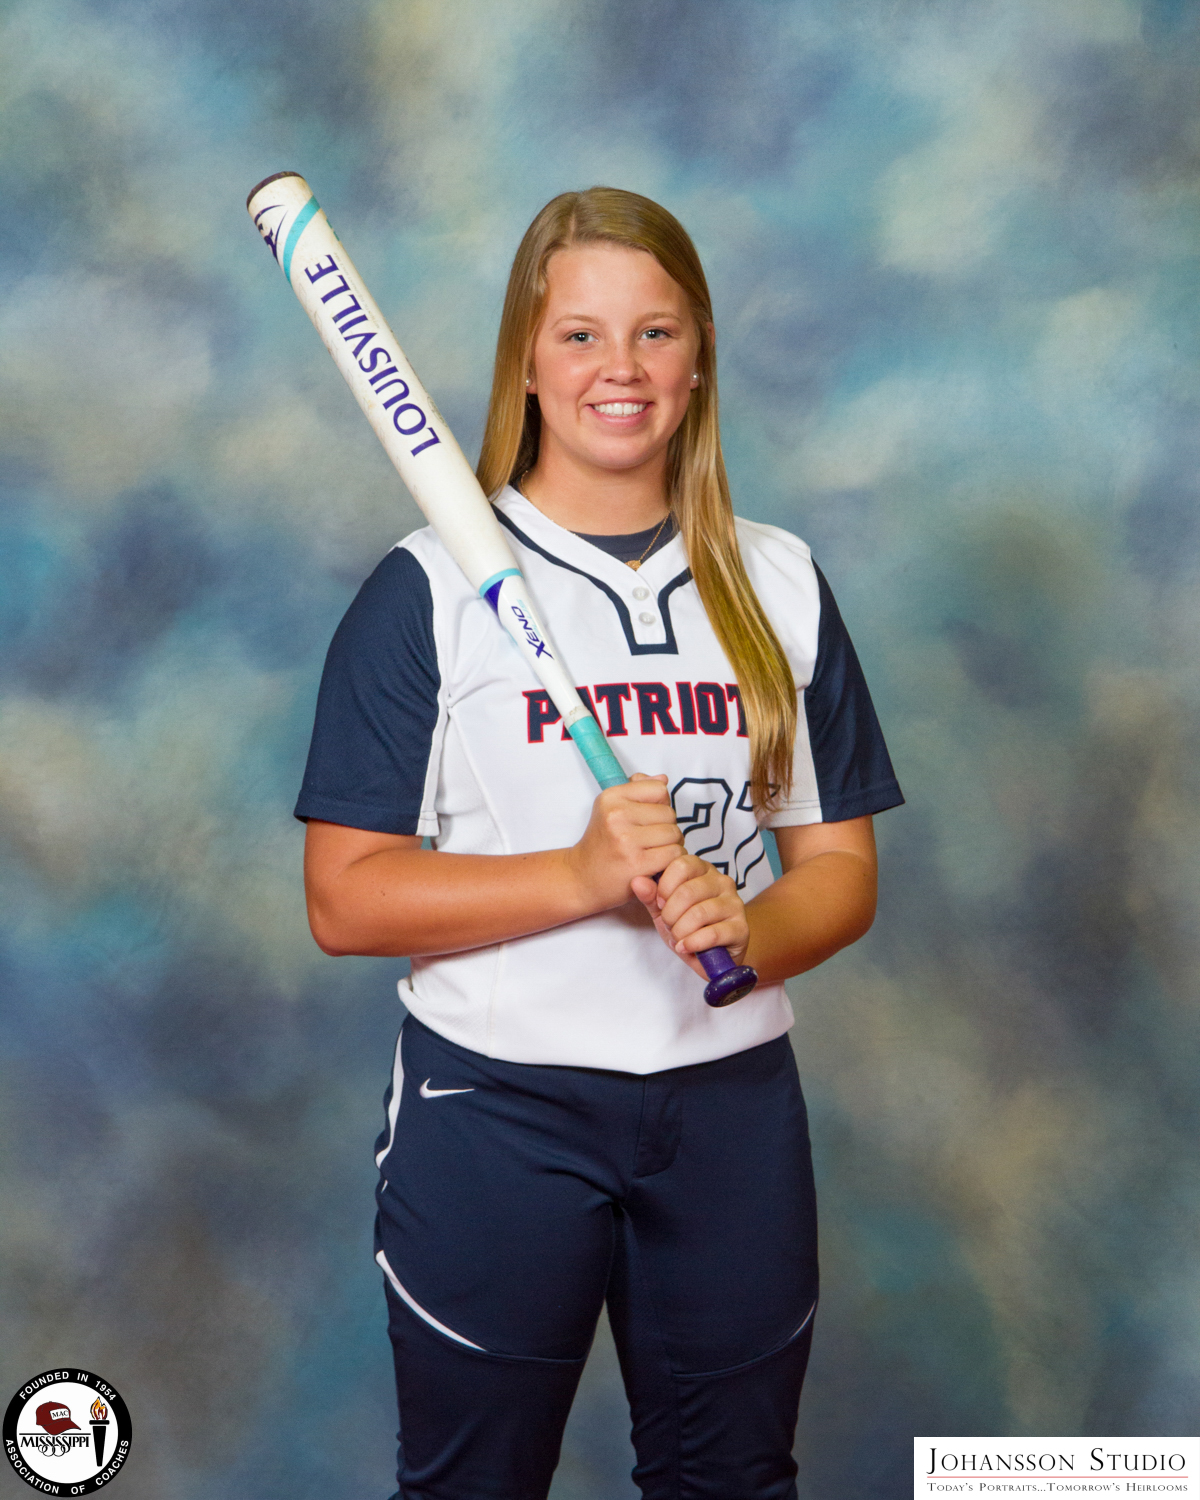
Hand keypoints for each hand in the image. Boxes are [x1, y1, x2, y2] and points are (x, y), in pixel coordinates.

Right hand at [564, 773, 685, 912]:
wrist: (582, 877)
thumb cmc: (602, 842)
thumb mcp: (610, 808)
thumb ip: (637, 789)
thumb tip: (663, 778)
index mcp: (611, 797)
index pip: (660, 789)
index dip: (660, 805)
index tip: (648, 819)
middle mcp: (616, 815)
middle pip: (670, 814)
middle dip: (667, 828)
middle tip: (651, 841)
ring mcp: (625, 840)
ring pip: (674, 835)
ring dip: (671, 846)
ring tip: (654, 852)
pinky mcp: (635, 864)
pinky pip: (673, 855)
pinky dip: (669, 862)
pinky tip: (655, 865)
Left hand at [632, 854, 749, 978]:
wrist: (712, 954)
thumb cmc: (687, 926)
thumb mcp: (663, 910)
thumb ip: (650, 895)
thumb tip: (636, 881)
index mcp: (702, 870)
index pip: (681, 864)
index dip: (664, 887)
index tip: (660, 904)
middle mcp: (722, 881)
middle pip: (688, 891)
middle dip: (670, 914)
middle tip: (669, 925)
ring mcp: (735, 903)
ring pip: (699, 913)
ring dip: (681, 931)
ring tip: (678, 938)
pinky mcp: (741, 928)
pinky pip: (712, 933)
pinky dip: (693, 943)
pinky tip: (686, 947)